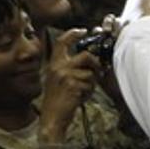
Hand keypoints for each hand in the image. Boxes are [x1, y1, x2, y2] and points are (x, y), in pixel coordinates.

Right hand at [40, 29, 102, 143]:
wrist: (52, 117)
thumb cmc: (57, 100)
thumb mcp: (59, 79)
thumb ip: (71, 68)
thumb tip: (91, 60)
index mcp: (54, 64)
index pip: (62, 42)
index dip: (73, 33)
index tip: (83, 30)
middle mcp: (58, 67)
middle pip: (86, 55)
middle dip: (96, 63)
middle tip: (98, 71)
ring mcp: (65, 76)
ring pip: (90, 72)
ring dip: (92, 83)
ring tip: (83, 91)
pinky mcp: (72, 85)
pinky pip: (90, 84)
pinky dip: (89, 92)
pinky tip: (80, 98)